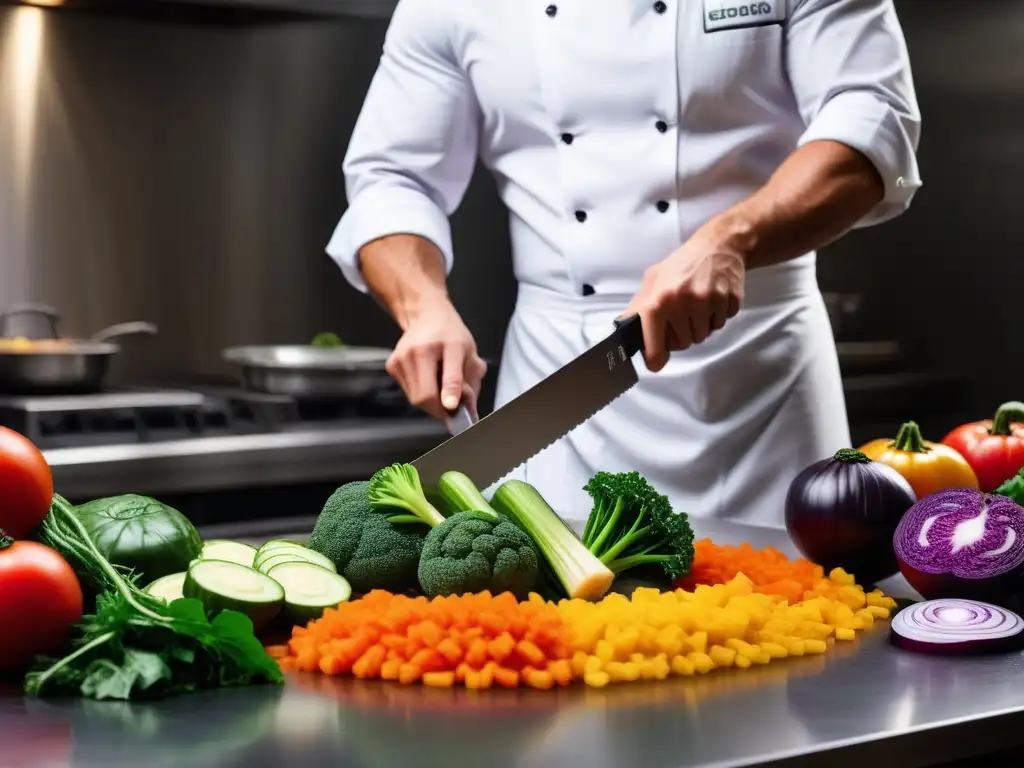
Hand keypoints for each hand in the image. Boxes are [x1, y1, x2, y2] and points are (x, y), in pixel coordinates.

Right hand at [385, 299, 486, 420]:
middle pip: (426, 396)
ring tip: (439, 385)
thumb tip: (469, 409)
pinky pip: (409, 393)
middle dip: (441, 408)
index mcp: (445, 344)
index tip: (452, 407)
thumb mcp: (468, 353)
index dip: (450, 393)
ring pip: (416, 399)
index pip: (449, 375)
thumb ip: (471, 380)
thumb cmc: (449, 335)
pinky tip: (427, 379)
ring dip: (431, 402)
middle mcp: (418, 350)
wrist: (427, 317)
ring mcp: (401, 358)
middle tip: (452, 407)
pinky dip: (420, 393)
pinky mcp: (392, 365)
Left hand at [622, 226, 744, 371]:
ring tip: (699, 305)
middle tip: (684, 315)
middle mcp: (682, 303)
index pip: (655, 346)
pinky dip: (718, 316)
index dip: (655, 359)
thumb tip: (624, 330)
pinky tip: (713, 300)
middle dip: (683, 334)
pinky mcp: (729, 300)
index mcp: (659, 301)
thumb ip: (639, 307)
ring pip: (703, 336)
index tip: (657, 362)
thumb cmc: (682, 264)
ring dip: (701, 326)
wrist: (718, 245)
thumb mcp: (653, 280)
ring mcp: (708, 301)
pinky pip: (721, 324)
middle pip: (684, 343)